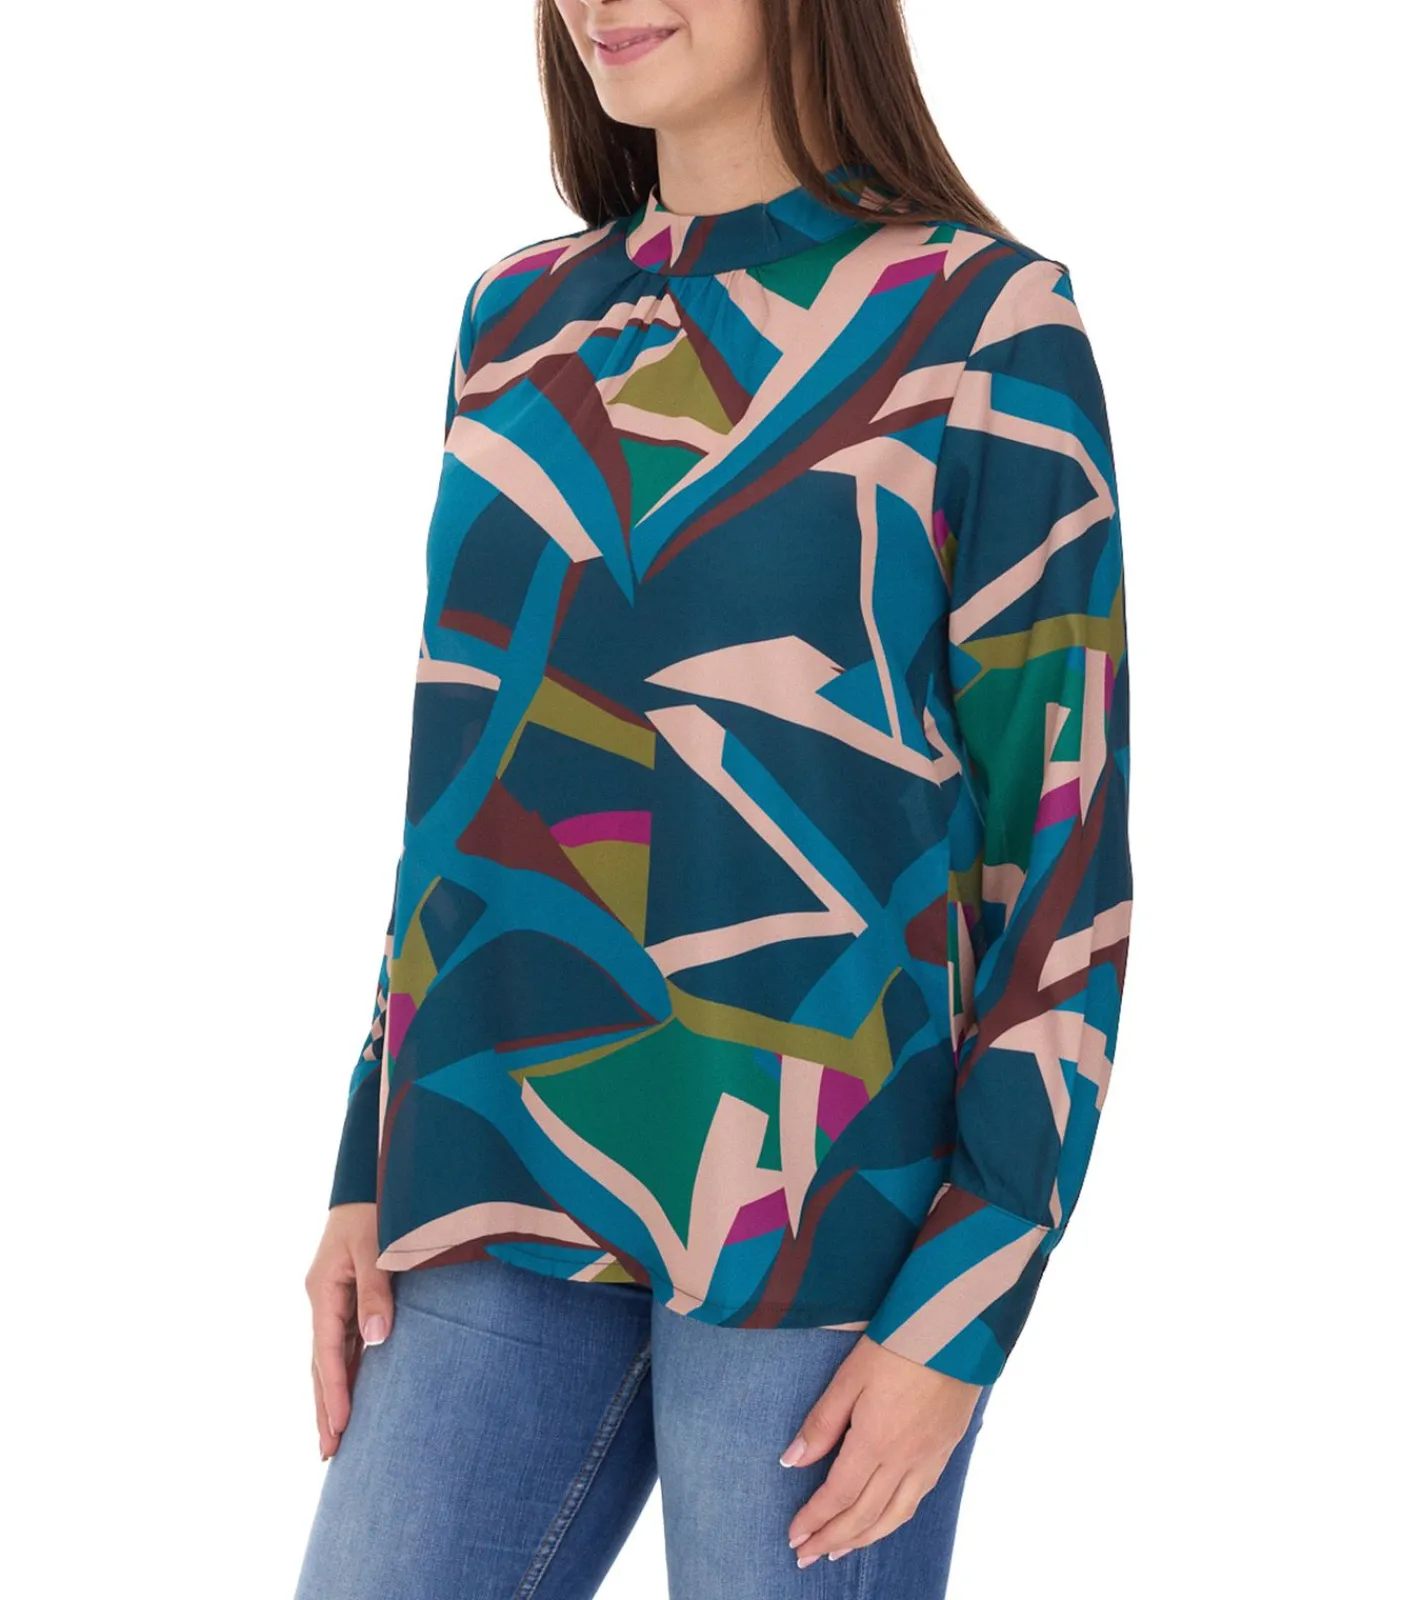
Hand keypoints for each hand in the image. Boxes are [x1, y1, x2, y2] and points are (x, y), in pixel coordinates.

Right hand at [305, 1202, 393, 1460]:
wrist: (369, 1181)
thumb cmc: (375, 1209)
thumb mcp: (376, 1248)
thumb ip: (375, 1291)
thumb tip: (377, 1339)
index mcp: (323, 1291)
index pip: (328, 1352)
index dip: (335, 1391)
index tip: (339, 1427)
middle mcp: (323, 1300)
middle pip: (322, 1364)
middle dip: (325, 1407)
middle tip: (328, 1453)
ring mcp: (332, 1300)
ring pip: (332, 1357)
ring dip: (334, 1394)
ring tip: (336, 1436)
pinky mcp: (346, 1296)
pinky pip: (345, 1342)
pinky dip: (348, 1370)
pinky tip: (355, 1392)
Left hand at [781, 1335, 980, 1566]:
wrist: (958, 1330)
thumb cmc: (899, 1344)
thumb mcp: (851, 1376)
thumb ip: (822, 1422)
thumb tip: (792, 1461)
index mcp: (876, 1441)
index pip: (838, 1495)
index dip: (814, 1519)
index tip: (794, 1536)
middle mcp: (904, 1460)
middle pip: (864, 1515)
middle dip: (832, 1539)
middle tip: (805, 1556)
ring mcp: (928, 1458)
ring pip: (894, 1515)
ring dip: (863, 1538)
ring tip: (838, 1550)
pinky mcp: (945, 1451)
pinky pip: (917, 1500)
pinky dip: (893, 1520)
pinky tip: (882, 1521)